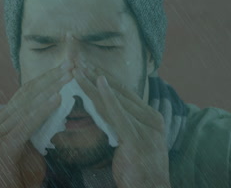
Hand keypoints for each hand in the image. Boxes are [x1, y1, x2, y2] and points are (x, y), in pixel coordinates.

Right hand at [0, 60, 73, 187]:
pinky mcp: (3, 147)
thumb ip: (37, 122)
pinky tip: (57, 99)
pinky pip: (26, 124)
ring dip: (50, 89)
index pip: (26, 91)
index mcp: (3, 117)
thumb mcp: (31, 141)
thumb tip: (56, 103)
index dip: (46, 78)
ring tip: (67, 77)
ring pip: (27, 105)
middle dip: (51, 78)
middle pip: (27, 93)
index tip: (66, 67)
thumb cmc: (21, 170)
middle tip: (70, 65)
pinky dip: (43, 110)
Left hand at [72, 59, 170, 187]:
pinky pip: (118, 114)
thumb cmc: (140, 171)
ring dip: (94, 82)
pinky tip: (97, 83)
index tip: (90, 65)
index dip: (106, 77)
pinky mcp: (136, 139)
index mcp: (152, 118)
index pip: (126, 92)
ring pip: (115, 100)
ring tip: (78, 69)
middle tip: (79, 59)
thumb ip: (126, 126)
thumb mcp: (134, 143)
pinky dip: (107, 96)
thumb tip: (108, 114)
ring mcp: (145, 128)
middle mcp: (151, 119)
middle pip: (120, 91)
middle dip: (97, 74)